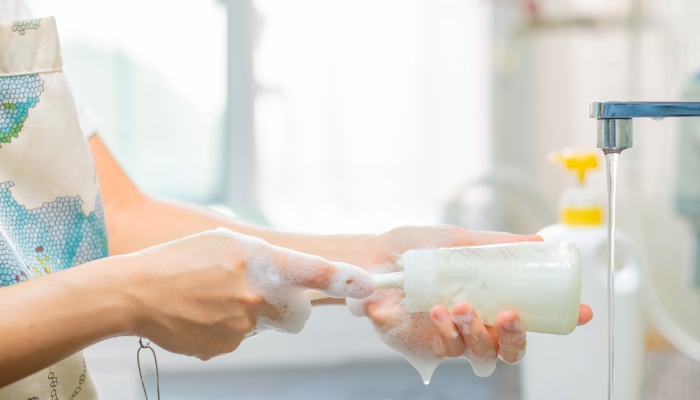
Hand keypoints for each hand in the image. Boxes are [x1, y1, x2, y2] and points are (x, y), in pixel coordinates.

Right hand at [121, 228, 373, 359]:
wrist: (134, 293)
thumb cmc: (180, 259)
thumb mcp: (227, 242)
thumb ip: (266, 258)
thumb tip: (292, 278)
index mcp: (259, 263)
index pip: (313, 272)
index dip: (344, 278)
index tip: (370, 283)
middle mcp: (256, 298)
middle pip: (297, 314)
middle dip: (288, 308)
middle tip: (257, 292)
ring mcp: (241, 328)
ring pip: (265, 326)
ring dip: (251, 315)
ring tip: (214, 297)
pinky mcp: (224, 348)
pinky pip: (240, 339)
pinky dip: (228, 329)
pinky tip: (203, 314)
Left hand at [347, 225, 592, 376]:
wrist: (371, 260)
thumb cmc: (412, 249)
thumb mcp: (456, 239)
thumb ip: (494, 244)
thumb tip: (537, 241)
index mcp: (488, 296)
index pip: (531, 313)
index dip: (560, 318)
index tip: (582, 312)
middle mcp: (476, 320)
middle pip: (512, 346)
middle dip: (518, 337)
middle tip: (508, 315)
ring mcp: (455, 336)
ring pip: (485, 353)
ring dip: (479, 331)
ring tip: (462, 306)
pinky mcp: (431, 345)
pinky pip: (452, 349)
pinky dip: (450, 331)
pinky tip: (439, 312)